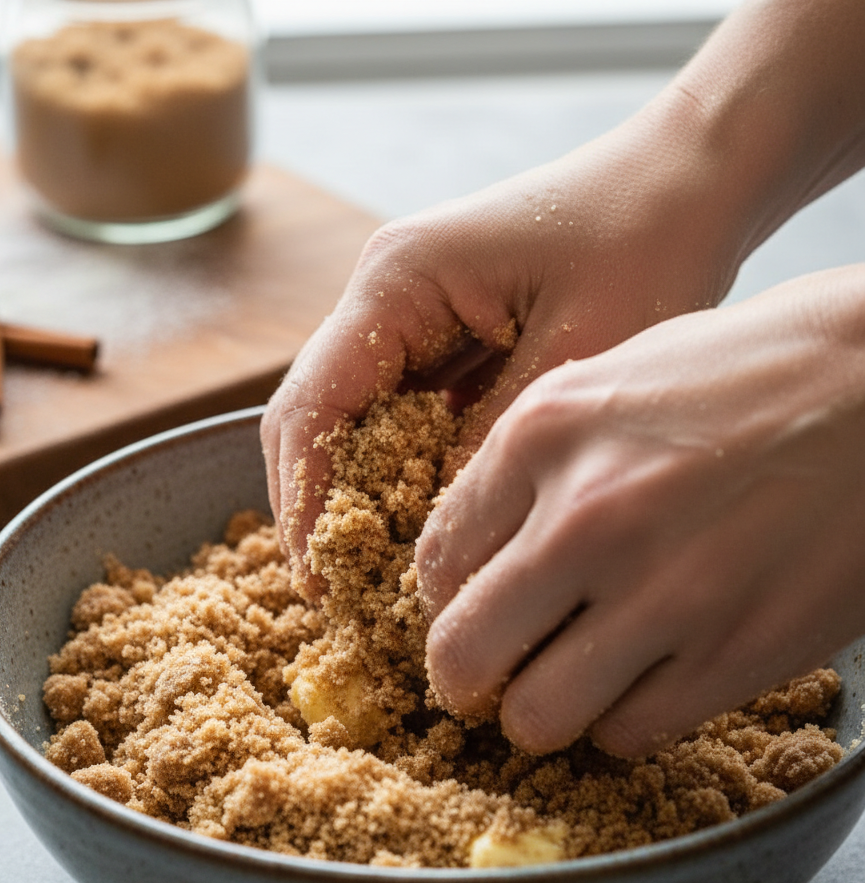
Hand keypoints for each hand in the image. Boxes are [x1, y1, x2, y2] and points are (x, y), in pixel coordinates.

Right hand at [261, 107, 744, 591]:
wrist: (689, 181)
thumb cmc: (648, 240)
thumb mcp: (577, 355)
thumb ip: (492, 442)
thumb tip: (434, 533)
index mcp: (399, 280)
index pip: (311, 404)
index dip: (303, 498)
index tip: (320, 578)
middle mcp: (386, 294)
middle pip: (312, 415)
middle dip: (318, 504)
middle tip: (342, 592)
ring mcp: (410, 313)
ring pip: (350, 421)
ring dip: (356, 492)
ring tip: (376, 573)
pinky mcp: (443, 335)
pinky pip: (399, 415)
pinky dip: (401, 472)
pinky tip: (426, 523)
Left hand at [418, 266, 864, 755]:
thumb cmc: (744, 373)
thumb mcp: (606, 382)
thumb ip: (525, 468)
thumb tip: (472, 557)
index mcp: (541, 436)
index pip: (434, 563)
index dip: (442, 601)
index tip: (465, 608)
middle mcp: (587, 518)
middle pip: (461, 656)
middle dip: (464, 677)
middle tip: (488, 674)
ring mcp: (663, 593)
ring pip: (537, 719)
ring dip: (541, 712)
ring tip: (568, 681)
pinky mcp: (736, 652)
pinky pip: (628, 733)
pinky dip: (621, 720)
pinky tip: (643, 678)